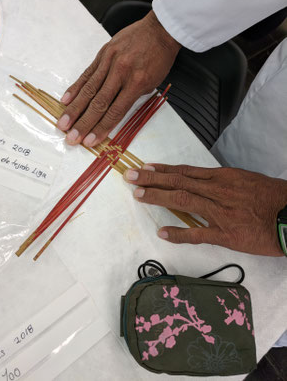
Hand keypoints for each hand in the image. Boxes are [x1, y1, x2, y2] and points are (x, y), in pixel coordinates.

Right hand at [57, 11, 180, 146]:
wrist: (160, 29)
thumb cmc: (159, 58)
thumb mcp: (153, 82)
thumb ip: (132, 97)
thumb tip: (114, 111)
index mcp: (136, 83)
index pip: (115, 111)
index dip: (101, 128)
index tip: (90, 141)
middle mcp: (121, 73)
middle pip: (98, 103)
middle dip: (83, 123)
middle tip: (71, 138)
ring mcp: (109, 62)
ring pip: (88, 89)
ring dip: (74, 109)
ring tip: (63, 124)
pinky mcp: (102, 54)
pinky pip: (86, 73)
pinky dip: (75, 88)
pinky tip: (65, 100)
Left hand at [124, 164, 286, 255]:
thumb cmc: (271, 196)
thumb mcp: (245, 179)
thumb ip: (221, 181)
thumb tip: (200, 181)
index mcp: (222, 177)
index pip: (185, 171)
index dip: (163, 169)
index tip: (145, 167)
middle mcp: (217, 190)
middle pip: (178, 181)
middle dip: (152, 178)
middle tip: (130, 177)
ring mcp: (220, 212)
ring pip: (183, 200)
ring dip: (158, 197)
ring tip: (139, 195)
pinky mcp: (226, 233)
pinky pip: (198, 233)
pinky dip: (179, 232)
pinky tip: (163, 232)